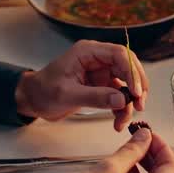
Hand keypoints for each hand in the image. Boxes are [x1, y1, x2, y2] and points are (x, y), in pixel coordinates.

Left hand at [14, 39, 148, 130]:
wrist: (33, 100)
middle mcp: (96, 59)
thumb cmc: (43, 90)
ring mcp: (100, 73)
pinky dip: (121, 108)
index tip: (136, 91)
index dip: (131, 71)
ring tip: (124, 119)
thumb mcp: (67, 94)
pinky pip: (118, 95)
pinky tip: (118, 121)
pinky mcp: (100, 86)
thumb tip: (121, 99)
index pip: (118, 54)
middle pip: (127, 67)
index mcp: (87, 52)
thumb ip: (95, 96)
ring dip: (129, 102)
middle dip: (136, 86)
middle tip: (140, 104)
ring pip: (125, 83)